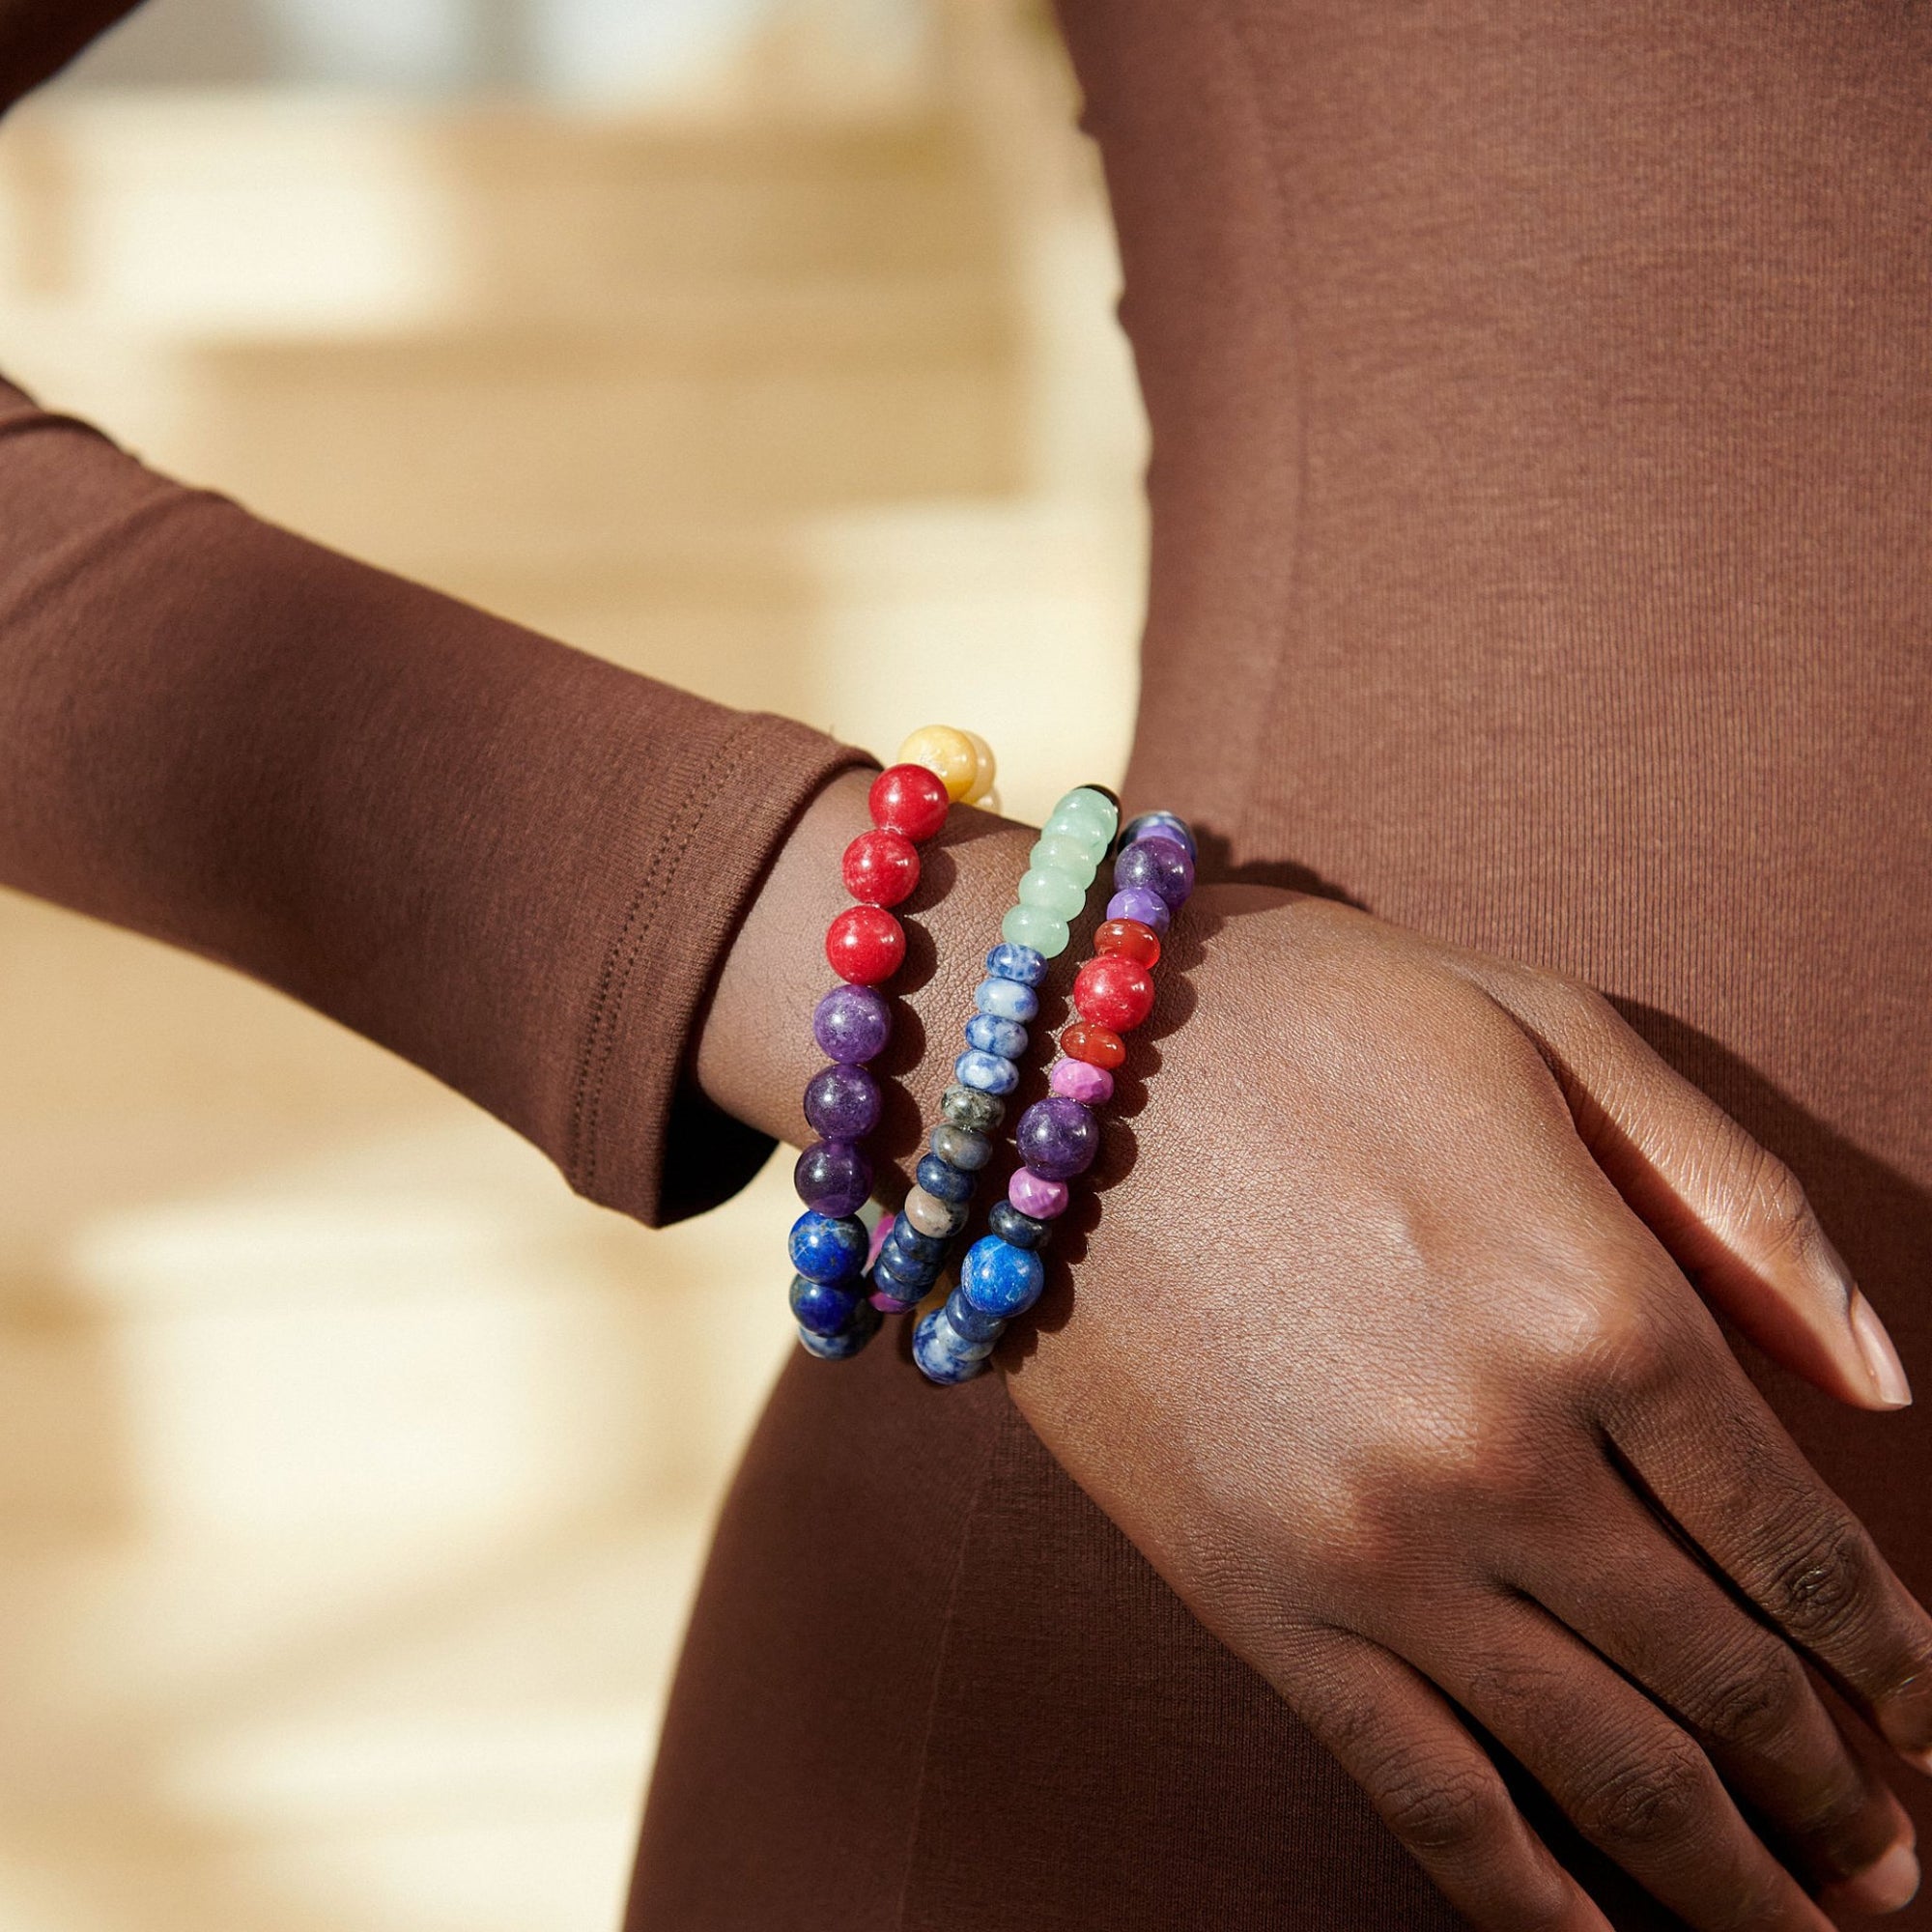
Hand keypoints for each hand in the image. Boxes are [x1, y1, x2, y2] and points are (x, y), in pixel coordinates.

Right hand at [1005, 885, 1928, 1931]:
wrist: (1044, 1064)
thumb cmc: (1310, 1018)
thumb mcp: (1548, 1033)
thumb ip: (1739, 1200)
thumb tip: (1883, 1392)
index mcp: (1599, 1302)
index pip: (1800, 1541)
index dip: (1896, 1658)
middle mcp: (1506, 1458)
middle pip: (1724, 1677)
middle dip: (1840, 1790)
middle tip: (1901, 1867)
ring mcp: (1373, 1550)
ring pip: (1603, 1769)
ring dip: (1734, 1875)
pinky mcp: (1254, 1600)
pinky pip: (1420, 1790)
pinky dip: (1527, 1898)